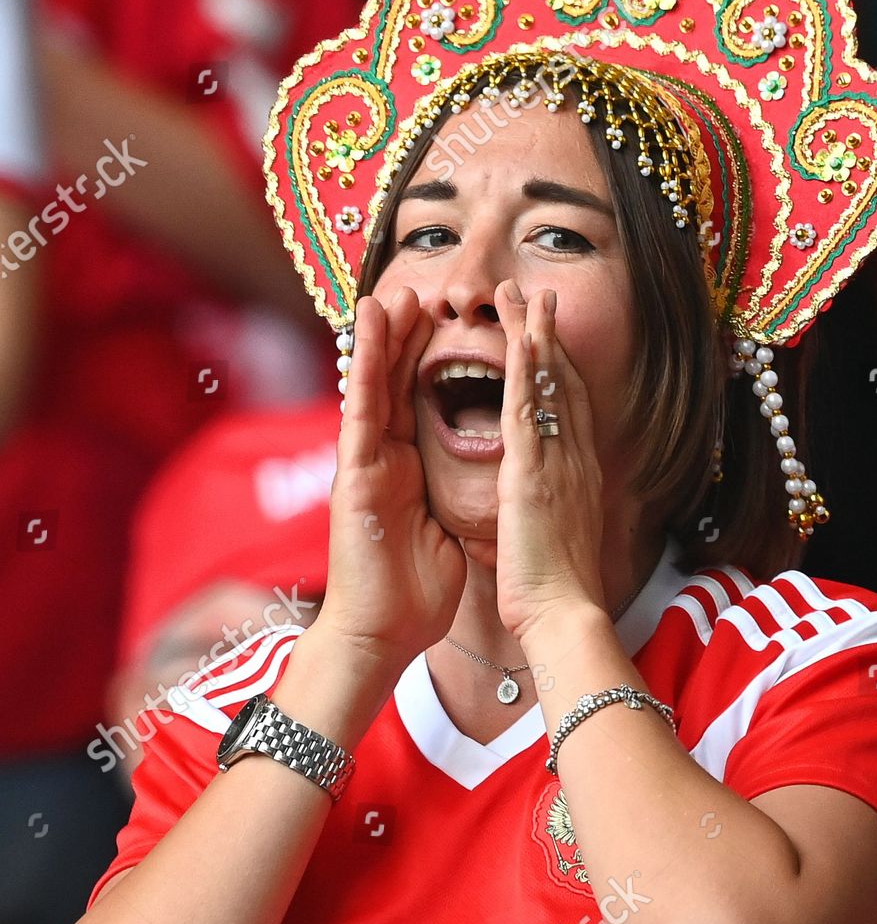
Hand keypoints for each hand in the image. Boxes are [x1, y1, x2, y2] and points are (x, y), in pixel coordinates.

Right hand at [316, 289, 466, 667]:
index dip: (430, 361)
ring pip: (374, 385)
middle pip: (396, 383)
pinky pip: (363, 408)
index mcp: (407, 470)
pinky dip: (364, 365)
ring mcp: (366, 462)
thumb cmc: (412, 593)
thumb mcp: (444, 530)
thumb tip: (473, 486)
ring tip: (389, 292)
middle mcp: (384, 459)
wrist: (383, 633)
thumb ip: (449, 498)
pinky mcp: (355, 473)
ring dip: (380, 337)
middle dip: (406, 337)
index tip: (447, 322)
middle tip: (419, 291)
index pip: (419, 402)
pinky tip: (366, 330)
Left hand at [464, 282, 604, 641]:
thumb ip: (549, 510)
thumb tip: (539, 505)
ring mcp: (558, 463)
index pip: (572, 409)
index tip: (549, 334)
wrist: (563, 615)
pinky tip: (520, 338)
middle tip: (536, 294)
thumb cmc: (556, 591)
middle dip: (549, 336)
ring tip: (520, 294)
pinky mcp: (533, 475)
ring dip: (534, 335)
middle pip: (564, 384)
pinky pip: (530, 411)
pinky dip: (526, 371)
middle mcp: (575, 461)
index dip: (560, 367)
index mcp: (577, 477)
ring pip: (548, 386)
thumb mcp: (555, 538)